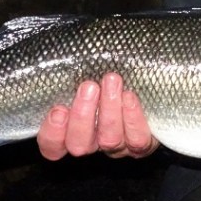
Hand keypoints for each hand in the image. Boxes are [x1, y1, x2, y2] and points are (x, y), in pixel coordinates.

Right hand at [37, 72, 158, 160]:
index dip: (53, 134)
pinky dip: (132, 117)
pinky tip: (129, 96)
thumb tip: (59, 54)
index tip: (58, 110)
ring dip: (109, 110)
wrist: (147, 80)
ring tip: (111, 80)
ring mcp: (117, 146)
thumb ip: (69, 72)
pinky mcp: (141, 144)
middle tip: (89, 87)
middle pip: (79, 145)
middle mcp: (92, 143)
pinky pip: (137, 139)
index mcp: (69, 131)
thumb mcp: (83, 71)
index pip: (53, 147)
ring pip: (109, 140)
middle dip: (82, 116)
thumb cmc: (103, 72)